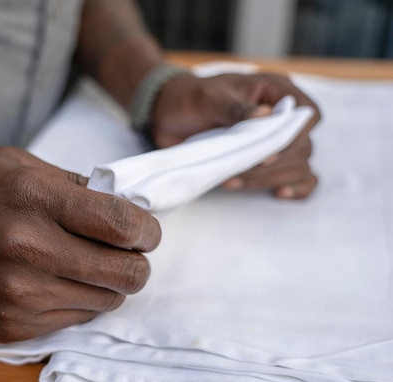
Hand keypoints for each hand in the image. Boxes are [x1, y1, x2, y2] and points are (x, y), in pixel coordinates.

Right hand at [0, 147, 160, 342]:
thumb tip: (125, 206)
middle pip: (127, 273)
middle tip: (126, 254)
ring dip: (107, 284)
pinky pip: (77, 319)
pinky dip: (79, 301)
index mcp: (34, 199)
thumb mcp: (16, 165)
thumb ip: (73, 182)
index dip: (147, 230)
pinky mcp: (14, 326)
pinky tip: (58, 283)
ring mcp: (21, 294)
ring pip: (107, 300)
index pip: (122, 224)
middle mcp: (29, 249)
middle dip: (136, 263)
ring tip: (85, 266)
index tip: (144, 231)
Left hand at [151, 72, 320, 198]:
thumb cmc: (191, 98)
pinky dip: (295, 187)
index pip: (309, 115)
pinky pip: (297, 177)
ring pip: (298, 165)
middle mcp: (284, 115)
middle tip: (238, 170)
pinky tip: (279, 195)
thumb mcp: (209, 98)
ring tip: (232, 181)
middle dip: (273, 165)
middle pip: (302, 146)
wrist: (169, 115)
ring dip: (270, 178)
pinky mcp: (269, 161)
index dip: (293, 137)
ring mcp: (277, 139)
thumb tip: (265, 116)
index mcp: (276, 90)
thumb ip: (236, 108)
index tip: (266, 154)